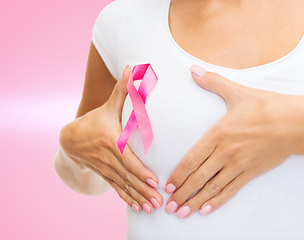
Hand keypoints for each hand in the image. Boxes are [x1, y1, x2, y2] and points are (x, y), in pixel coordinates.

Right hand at [60, 65, 162, 213]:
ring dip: (138, 198)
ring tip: (151, 209)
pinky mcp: (106, 175)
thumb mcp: (108, 106)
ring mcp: (106, 169)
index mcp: (110, 141)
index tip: (154, 181)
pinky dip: (128, 199)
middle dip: (144, 190)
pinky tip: (138, 209)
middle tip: (159, 201)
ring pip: (124, 186)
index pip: (127, 159)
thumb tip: (132, 68)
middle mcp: (108, 158)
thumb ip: (122, 89)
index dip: (140, 171)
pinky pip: (117, 189)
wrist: (71, 140)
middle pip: (128, 176)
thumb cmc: (94, 121)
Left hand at [164, 65, 303, 217]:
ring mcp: (239, 165)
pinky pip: (231, 190)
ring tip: (181, 213)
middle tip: (167, 206)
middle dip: (182, 193)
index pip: (193, 158)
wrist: (296, 121)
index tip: (167, 186)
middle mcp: (226, 152)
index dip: (178, 174)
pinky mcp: (251, 172)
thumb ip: (212, 82)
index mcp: (218, 133)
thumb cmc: (266, 106)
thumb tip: (192, 69)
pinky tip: (206, 210)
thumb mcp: (236, 92)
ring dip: (195, 201)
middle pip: (199, 177)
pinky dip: (217, 201)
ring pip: (213, 187)